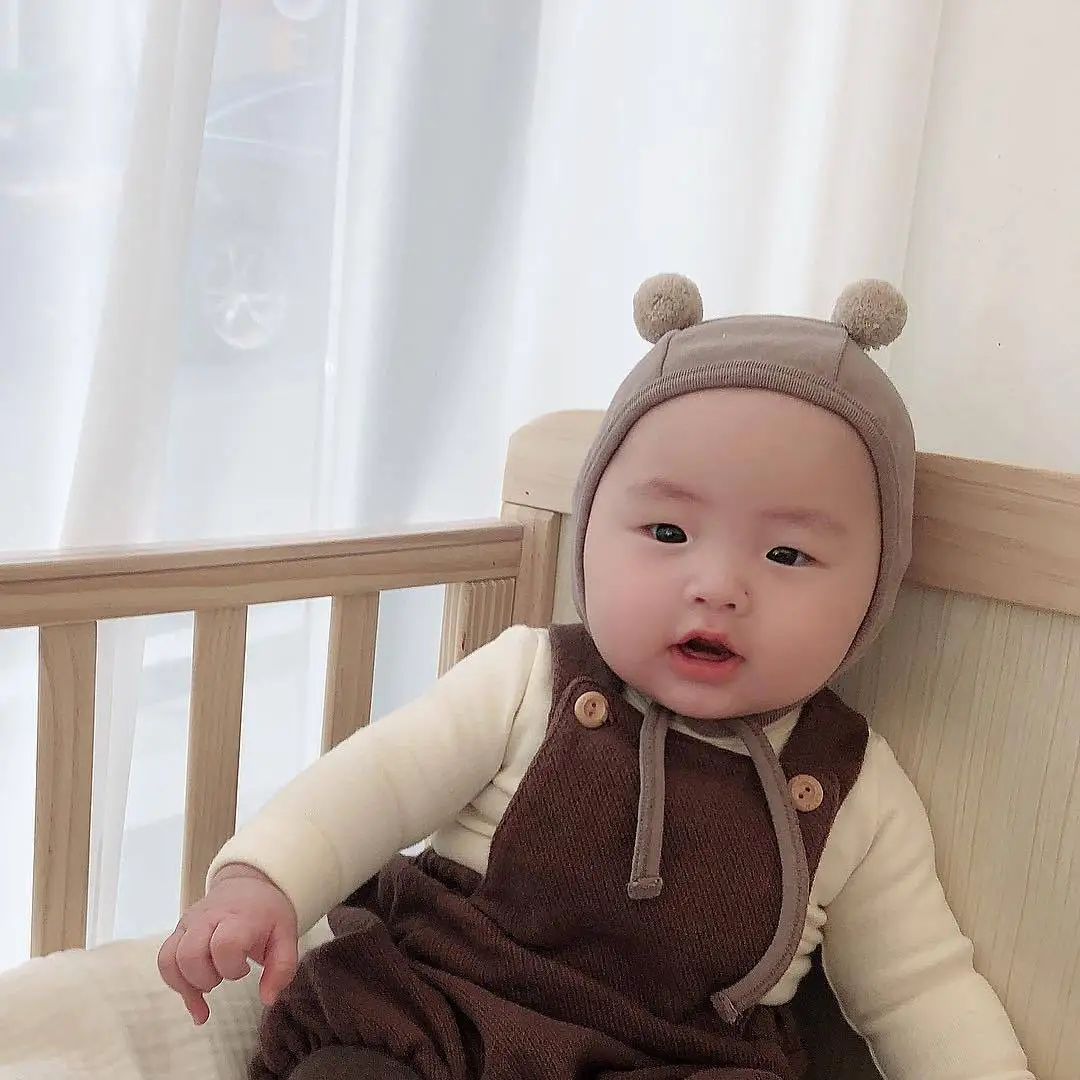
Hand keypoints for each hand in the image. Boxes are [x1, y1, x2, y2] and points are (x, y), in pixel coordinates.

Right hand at [156, 864, 298, 1024]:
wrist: (247, 885)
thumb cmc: (266, 913)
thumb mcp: (286, 935)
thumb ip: (282, 968)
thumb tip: (268, 999)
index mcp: (238, 917)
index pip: (224, 945)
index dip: (232, 967)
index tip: (246, 969)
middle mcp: (207, 918)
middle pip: (190, 955)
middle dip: (206, 979)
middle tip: (225, 976)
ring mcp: (188, 923)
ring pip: (169, 960)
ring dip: (187, 984)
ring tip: (209, 985)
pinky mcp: (178, 932)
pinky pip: (164, 961)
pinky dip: (175, 985)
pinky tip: (193, 998)